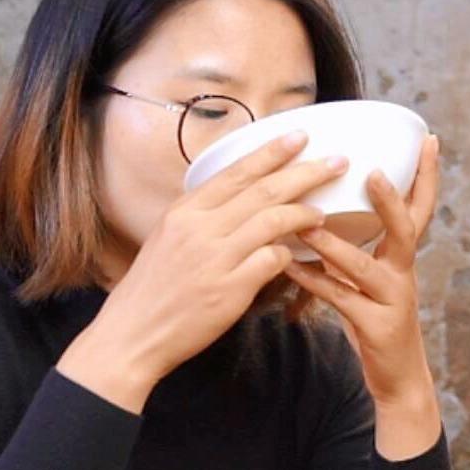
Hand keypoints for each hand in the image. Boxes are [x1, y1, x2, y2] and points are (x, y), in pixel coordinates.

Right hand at [58, 131, 343, 412]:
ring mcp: (215, 259)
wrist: (132, 333)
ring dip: (304, 213)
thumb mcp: (168, 237)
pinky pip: (272, 261)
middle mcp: (200, 228)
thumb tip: (239, 196)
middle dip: (305, 172)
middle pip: (263, 190)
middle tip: (337, 162)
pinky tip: (295, 254)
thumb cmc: (152, 287)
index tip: (300, 136)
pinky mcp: (230, 290)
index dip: (271, 153)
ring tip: (322, 212)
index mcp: (184, 211)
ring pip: (273, 221)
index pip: (236, 172)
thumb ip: (202, 216)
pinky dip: (288, 254)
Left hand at [284, 134, 441, 458]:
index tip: (429, 140)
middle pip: (405, 230)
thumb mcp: (372, 282)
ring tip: (310, 224)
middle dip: (391, 200)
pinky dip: (314, 282)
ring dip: (335, 244)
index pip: (421, 209)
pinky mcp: (375, 327)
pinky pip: (340, 299)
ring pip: (365, 266)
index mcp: (404, 258)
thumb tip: (320, 219)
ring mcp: (392, 301)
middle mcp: (403, 274)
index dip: (427, 176)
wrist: (399, 381)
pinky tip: (292, 267)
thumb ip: (353, 252)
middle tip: (373, 172)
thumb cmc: (378, 323)